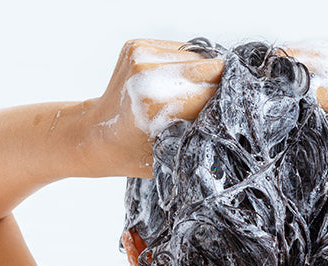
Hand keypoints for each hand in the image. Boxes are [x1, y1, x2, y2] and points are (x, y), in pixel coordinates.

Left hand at [86, 39, 223, 177]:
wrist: (92, 134)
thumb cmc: (132, 153)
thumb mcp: (173, 158)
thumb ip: (203, 139)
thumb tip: (234, 123)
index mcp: (155, 102)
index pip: (214, 89)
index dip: (226, 102)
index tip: (228, 116)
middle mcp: (147, 72)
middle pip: (210, 68)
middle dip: (216, 88)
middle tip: (209, 108)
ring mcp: (140, 54)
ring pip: (197, 57)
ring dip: (201, 76)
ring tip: (187, 97)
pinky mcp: (137, 45)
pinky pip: (181, 50)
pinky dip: (186, 66)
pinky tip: (174, 84)